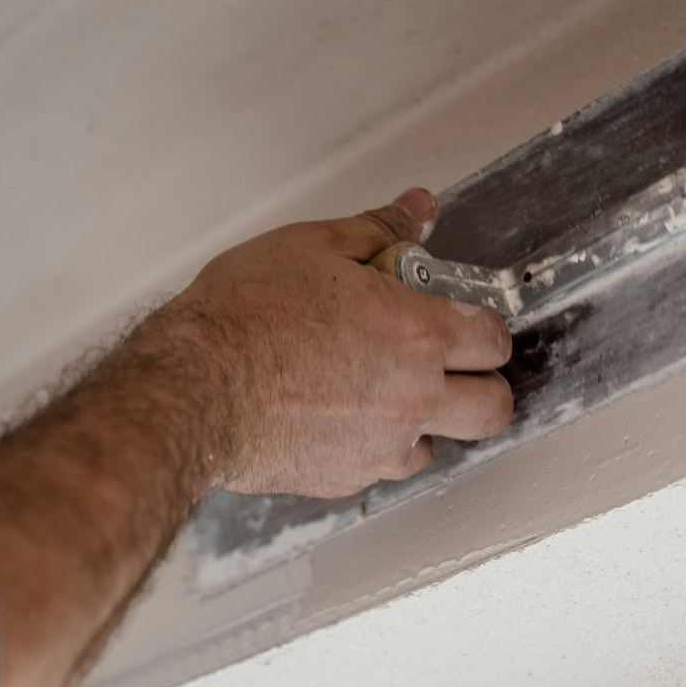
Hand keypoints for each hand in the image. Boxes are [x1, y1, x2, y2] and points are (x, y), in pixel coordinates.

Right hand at [165, 188, 515, 497]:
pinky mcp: (348, 477)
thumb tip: (417, 209)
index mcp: (416, 333)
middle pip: (493, 407)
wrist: (191, 390)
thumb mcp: (312, 247)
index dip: (484, 329)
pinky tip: (342, 417)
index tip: (464, 322)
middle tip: (452, 368)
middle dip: (482, 385)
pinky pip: (385, 466)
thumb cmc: (241, 318)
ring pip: (441, 444)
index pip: (493, 340)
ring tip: (387, 393)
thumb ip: (379, 230)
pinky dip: (377, 446)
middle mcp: (413, 396)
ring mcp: (383, 445)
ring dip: (428, 421)